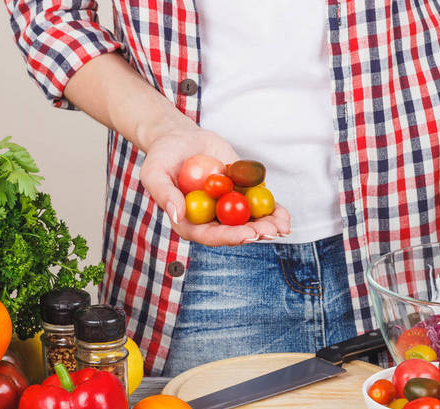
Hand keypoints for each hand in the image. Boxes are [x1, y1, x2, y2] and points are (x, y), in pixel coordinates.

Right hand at [140, 128, 290, 245]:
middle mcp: (210, 219)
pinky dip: (272, 210)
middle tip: (271, 232)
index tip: (247, 235)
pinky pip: (258, 204)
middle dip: (255, 233)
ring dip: (268, 226)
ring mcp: (227, 208)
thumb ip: (164, 194)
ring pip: (250, 221)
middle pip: (234, 232)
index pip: (210, 235)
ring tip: (283, 227)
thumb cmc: (162, 157)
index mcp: (189, 222)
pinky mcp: (240, 193)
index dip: (229, 237)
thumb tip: (177, 215)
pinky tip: (284, 216)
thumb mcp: (154, 173)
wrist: (179, 139)